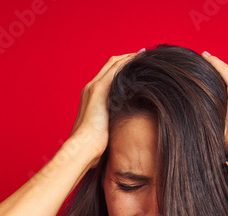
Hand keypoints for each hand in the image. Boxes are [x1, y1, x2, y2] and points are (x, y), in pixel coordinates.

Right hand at [69, 52, 137, 169]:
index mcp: (90, 97)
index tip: (136, 66)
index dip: (122, 68)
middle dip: (127, 59)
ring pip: (114, 64)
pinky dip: (128, 62)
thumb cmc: (91, 147)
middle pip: (110, 65)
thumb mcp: (102, 134)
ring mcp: (94, 88)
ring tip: (145, 56)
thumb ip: (110, 127)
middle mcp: (90, 88)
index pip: (107, 75)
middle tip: (143, 55)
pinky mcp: (99, 90)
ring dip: (130, 58)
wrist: (82, 148)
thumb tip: (120, 134)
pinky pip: (116, 69)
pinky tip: (140, 61)